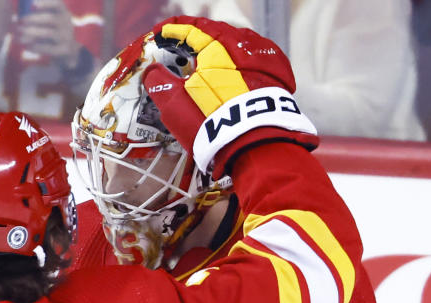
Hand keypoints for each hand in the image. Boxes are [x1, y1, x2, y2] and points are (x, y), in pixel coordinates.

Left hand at [16, 0, 82, 61]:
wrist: (69, 50)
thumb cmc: (53, 31)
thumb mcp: (49, 21)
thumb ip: (36, 17)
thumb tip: (15, 20)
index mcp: (62, 12)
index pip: (57, 4)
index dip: (45, 3)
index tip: (32, 5)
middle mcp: (66, 23)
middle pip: (50, 19)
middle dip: (33, 19)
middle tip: (20, 21)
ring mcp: (66, 36)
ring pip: (49, 34)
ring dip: (32, 33)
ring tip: (19, 35)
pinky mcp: (64, 49)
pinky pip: (49, 48)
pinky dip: (36, 47)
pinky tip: (26, 46)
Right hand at [141, 16, 317, 173]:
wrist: (254, 146)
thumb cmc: (210, 123)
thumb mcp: (175, 104)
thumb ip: (159, 82)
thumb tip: (152, 70)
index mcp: (214, 46)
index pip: (190, 28)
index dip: (174, 31)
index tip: (162, 36)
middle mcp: (241, 46)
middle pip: (216, 33)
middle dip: (198, 39)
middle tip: (184, 49)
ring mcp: (262, 60)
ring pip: (239, 44)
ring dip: (222, 49)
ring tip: (210, 61)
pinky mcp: (277, 77)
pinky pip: (259, 59)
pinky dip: (244, 61)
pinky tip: (238, 71)